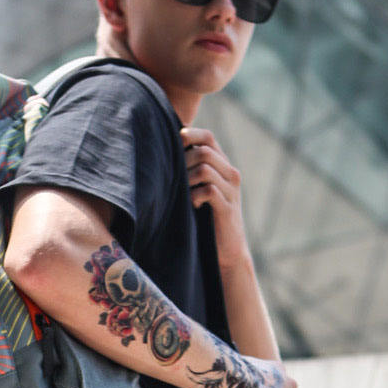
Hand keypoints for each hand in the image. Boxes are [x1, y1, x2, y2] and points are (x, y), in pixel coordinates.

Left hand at [180, 127, 247, 268]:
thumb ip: (186, 170)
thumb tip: (157, 151)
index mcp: (222, 165)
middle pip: (204, 151)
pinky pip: (208, 190)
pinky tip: (192, 206)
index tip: (170, 145)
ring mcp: (231, 190)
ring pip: (204, 169)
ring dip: (185, 180)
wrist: (226, 252)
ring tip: (182, 194)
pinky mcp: (228, 208)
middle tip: (174, 179)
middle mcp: (230, 173)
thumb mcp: (196, 189)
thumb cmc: (203, 219)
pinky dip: (194, 196)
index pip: (207, 136)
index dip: (188, 135)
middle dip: (182, 161)